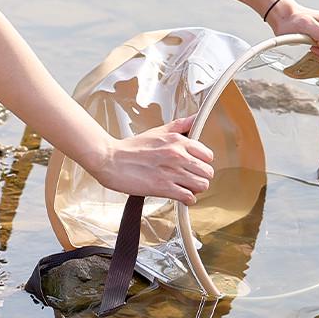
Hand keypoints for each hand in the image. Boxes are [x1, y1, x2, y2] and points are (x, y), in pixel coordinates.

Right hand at [87, 115, 214, 204]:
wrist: (111, 160)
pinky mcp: (164, 188)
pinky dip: (187, 199)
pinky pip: (189, 197)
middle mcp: (177, 155)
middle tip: (191, 177)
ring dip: (195, 189)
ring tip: (186, 187)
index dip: (202, 162)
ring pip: (202, 185)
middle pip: (207, 172)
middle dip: (200, 176)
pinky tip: (179, 195)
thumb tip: (194, 118)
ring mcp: (171, 172)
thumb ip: (179, 126)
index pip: (207, 155)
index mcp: (177, 141)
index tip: (195, 165)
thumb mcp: (157, 131)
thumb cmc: (131, 148)